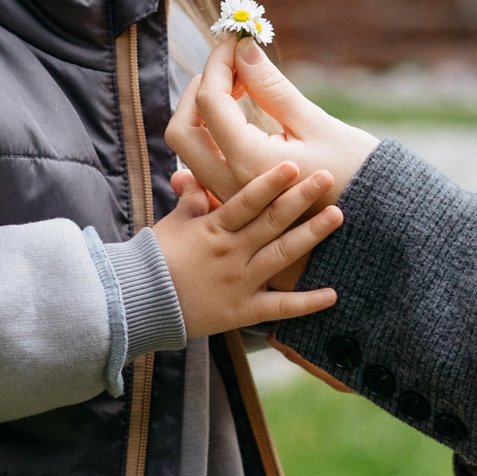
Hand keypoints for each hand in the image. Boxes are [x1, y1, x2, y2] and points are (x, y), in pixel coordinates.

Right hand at [152, 158, 343, 335]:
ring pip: (281, 255)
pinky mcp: (242, 311)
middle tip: (327, 177)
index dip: (269, 182)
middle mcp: (230, 253)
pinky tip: (333, 294)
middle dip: (300, 198)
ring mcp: (239, 282)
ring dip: (311, 235)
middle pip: (271, 222)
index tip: (292, 164)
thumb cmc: (154, 259)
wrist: (138, 303)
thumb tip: (195, 174)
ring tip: (338, 215)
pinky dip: (307, 302)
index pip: (245, 201)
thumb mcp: (172, 224)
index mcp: (212, 229)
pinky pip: (279, 308)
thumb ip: (191, 200)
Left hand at [167, 39, 380, 208]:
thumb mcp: (315, 123)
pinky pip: (203, 168)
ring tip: (239, 87)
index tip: (235, 41)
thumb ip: (271, 87)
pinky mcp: (238, 202)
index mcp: (248, 163)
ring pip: (189, 150)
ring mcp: (230, 199)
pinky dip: (210, 136)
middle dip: (197, 89)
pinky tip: (235, 117)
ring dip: (202, 112)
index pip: (210, 101)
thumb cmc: (355, 171)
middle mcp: (229, 185)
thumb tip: (242, 49)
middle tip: (229, 66)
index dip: (218, 62)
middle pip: (182, 130)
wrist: (377, 222)